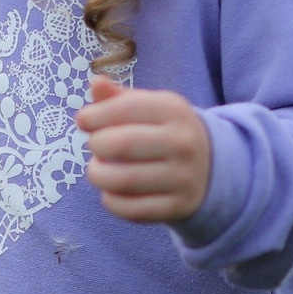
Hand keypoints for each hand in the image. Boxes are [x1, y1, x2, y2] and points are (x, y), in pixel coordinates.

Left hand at [75, 74, 211, 224]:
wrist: (209, 166)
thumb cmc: (164, 130)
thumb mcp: (149, 107)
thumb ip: (118, 97)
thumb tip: (95, 83)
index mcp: (174, 110)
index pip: (126, 108)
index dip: (95, 115)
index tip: (83, 121)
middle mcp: (182, 143)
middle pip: (121, 144)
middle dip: (96, 145)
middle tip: (96, 147)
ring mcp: (183, 177)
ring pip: (123, 181)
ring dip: (99, 175)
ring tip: (98, 169)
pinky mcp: (178, 206)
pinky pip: (132, 210)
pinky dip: (111, 202)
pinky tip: (110, 191)